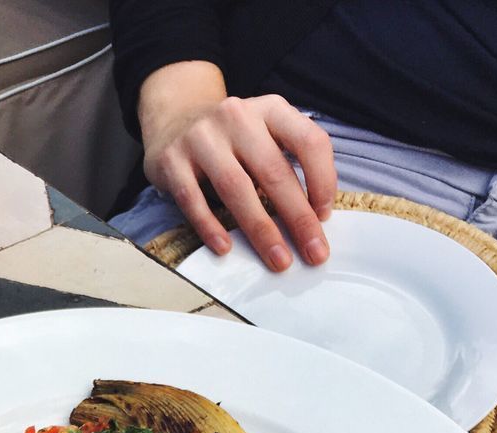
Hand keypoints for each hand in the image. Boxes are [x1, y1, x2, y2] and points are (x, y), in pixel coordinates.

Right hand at [138, 61, 336, 268]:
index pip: (308, 141)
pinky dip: (211, 227)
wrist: (174, 119)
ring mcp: (201, 137)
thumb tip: (312, 218)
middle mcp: (237, 116)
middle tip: (313, 253)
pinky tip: (225, 248)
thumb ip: (286, 162)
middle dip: (298, 218)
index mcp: (270, 109)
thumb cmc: (230, 139)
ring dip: (261, 229)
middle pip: (274, 172)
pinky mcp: (172, 160)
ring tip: (278, 259)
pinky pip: (194, 199)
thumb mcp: (264, 134)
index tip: (324, 216)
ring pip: (236, 188)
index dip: (323, 180)